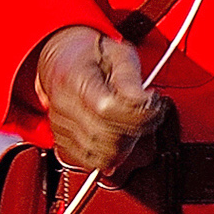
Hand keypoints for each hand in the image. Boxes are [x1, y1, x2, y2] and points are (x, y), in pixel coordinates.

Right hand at [32, 24, 164, 174]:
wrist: (62, 58)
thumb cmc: (93, 55)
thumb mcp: (118, 53)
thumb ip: (131, 79)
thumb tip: (144, 104)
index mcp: (75, 78)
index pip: (107, 109)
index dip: (138, 112)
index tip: (154, 101)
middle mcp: (63, 104)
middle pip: (106, 136)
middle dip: (137, 130)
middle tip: (151, 113)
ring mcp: (60, 124)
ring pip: (100, 153)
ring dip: (126, 145)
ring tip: (135, 125)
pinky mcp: (61, 139)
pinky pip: (88, 160)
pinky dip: (109, 156)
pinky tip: (120, 141)